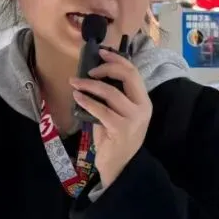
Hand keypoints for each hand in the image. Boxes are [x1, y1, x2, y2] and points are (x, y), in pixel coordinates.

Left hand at [71, 50, 151, 188]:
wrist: (119, 166)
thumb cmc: (115, 138)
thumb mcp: (117, 113)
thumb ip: (112, 96)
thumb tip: (93, 75)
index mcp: (143, 101)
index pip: (133, 72)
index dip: (117, 59)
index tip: (102, 53)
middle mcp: (142, 107)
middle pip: (127, 76)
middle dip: (106, 68)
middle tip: (88, 69)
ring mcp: (133, 118)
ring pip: (111, 93)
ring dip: (89, 85)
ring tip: (75, 83)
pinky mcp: (121, 128)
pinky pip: (101, 110)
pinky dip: (87, 101)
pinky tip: (77, 97)